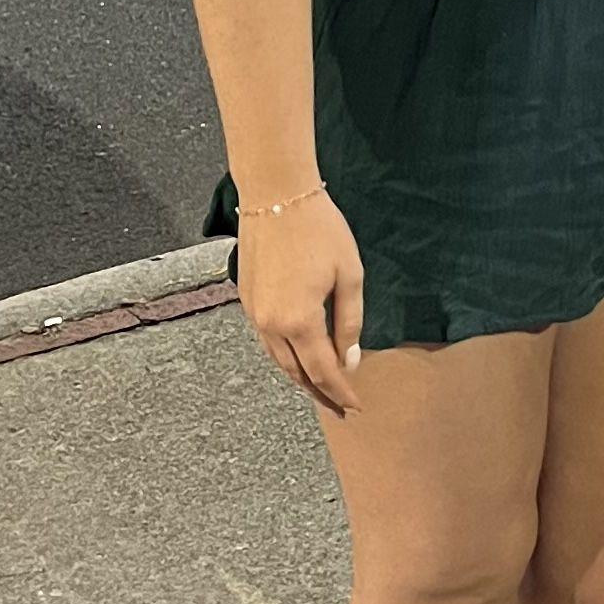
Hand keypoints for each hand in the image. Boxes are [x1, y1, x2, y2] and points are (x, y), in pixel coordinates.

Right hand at [238, 193, 364, 412]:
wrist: (275, 195)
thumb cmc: (320, 230)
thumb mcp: (349, 275)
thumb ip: (349, 322)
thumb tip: (349, 360)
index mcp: (299, 321)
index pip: (323, 371)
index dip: (340, 391)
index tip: (356, 406)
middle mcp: (271, 325)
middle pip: (296, 373)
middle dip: (319, 393)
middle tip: (339, 408)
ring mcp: (254, 314)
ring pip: (278, 360)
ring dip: (300, 377)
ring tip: (321, 389)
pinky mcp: (247, 301)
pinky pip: (267, 341)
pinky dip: (285, 356)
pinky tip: (300, 356)